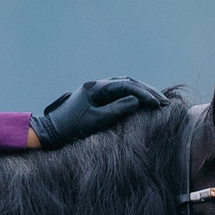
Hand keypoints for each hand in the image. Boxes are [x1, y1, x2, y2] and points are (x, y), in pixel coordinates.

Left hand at [30, 77, 168, 148]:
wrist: (50, 132)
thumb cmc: (71, 129)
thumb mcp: (96, 121)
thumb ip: (117, 109)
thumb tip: (137, 101)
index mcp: (95, 87)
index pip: (125, 85)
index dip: (144, 94)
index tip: (158, 104)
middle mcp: (96, 85)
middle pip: (127, 82)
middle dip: (147, 91)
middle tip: (164, 101)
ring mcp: (95, 90)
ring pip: (123, 85)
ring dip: (141, 92)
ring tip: (157, 101)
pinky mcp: (95, 98)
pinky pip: (118, 92)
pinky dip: (132, 96)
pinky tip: (142, 102)